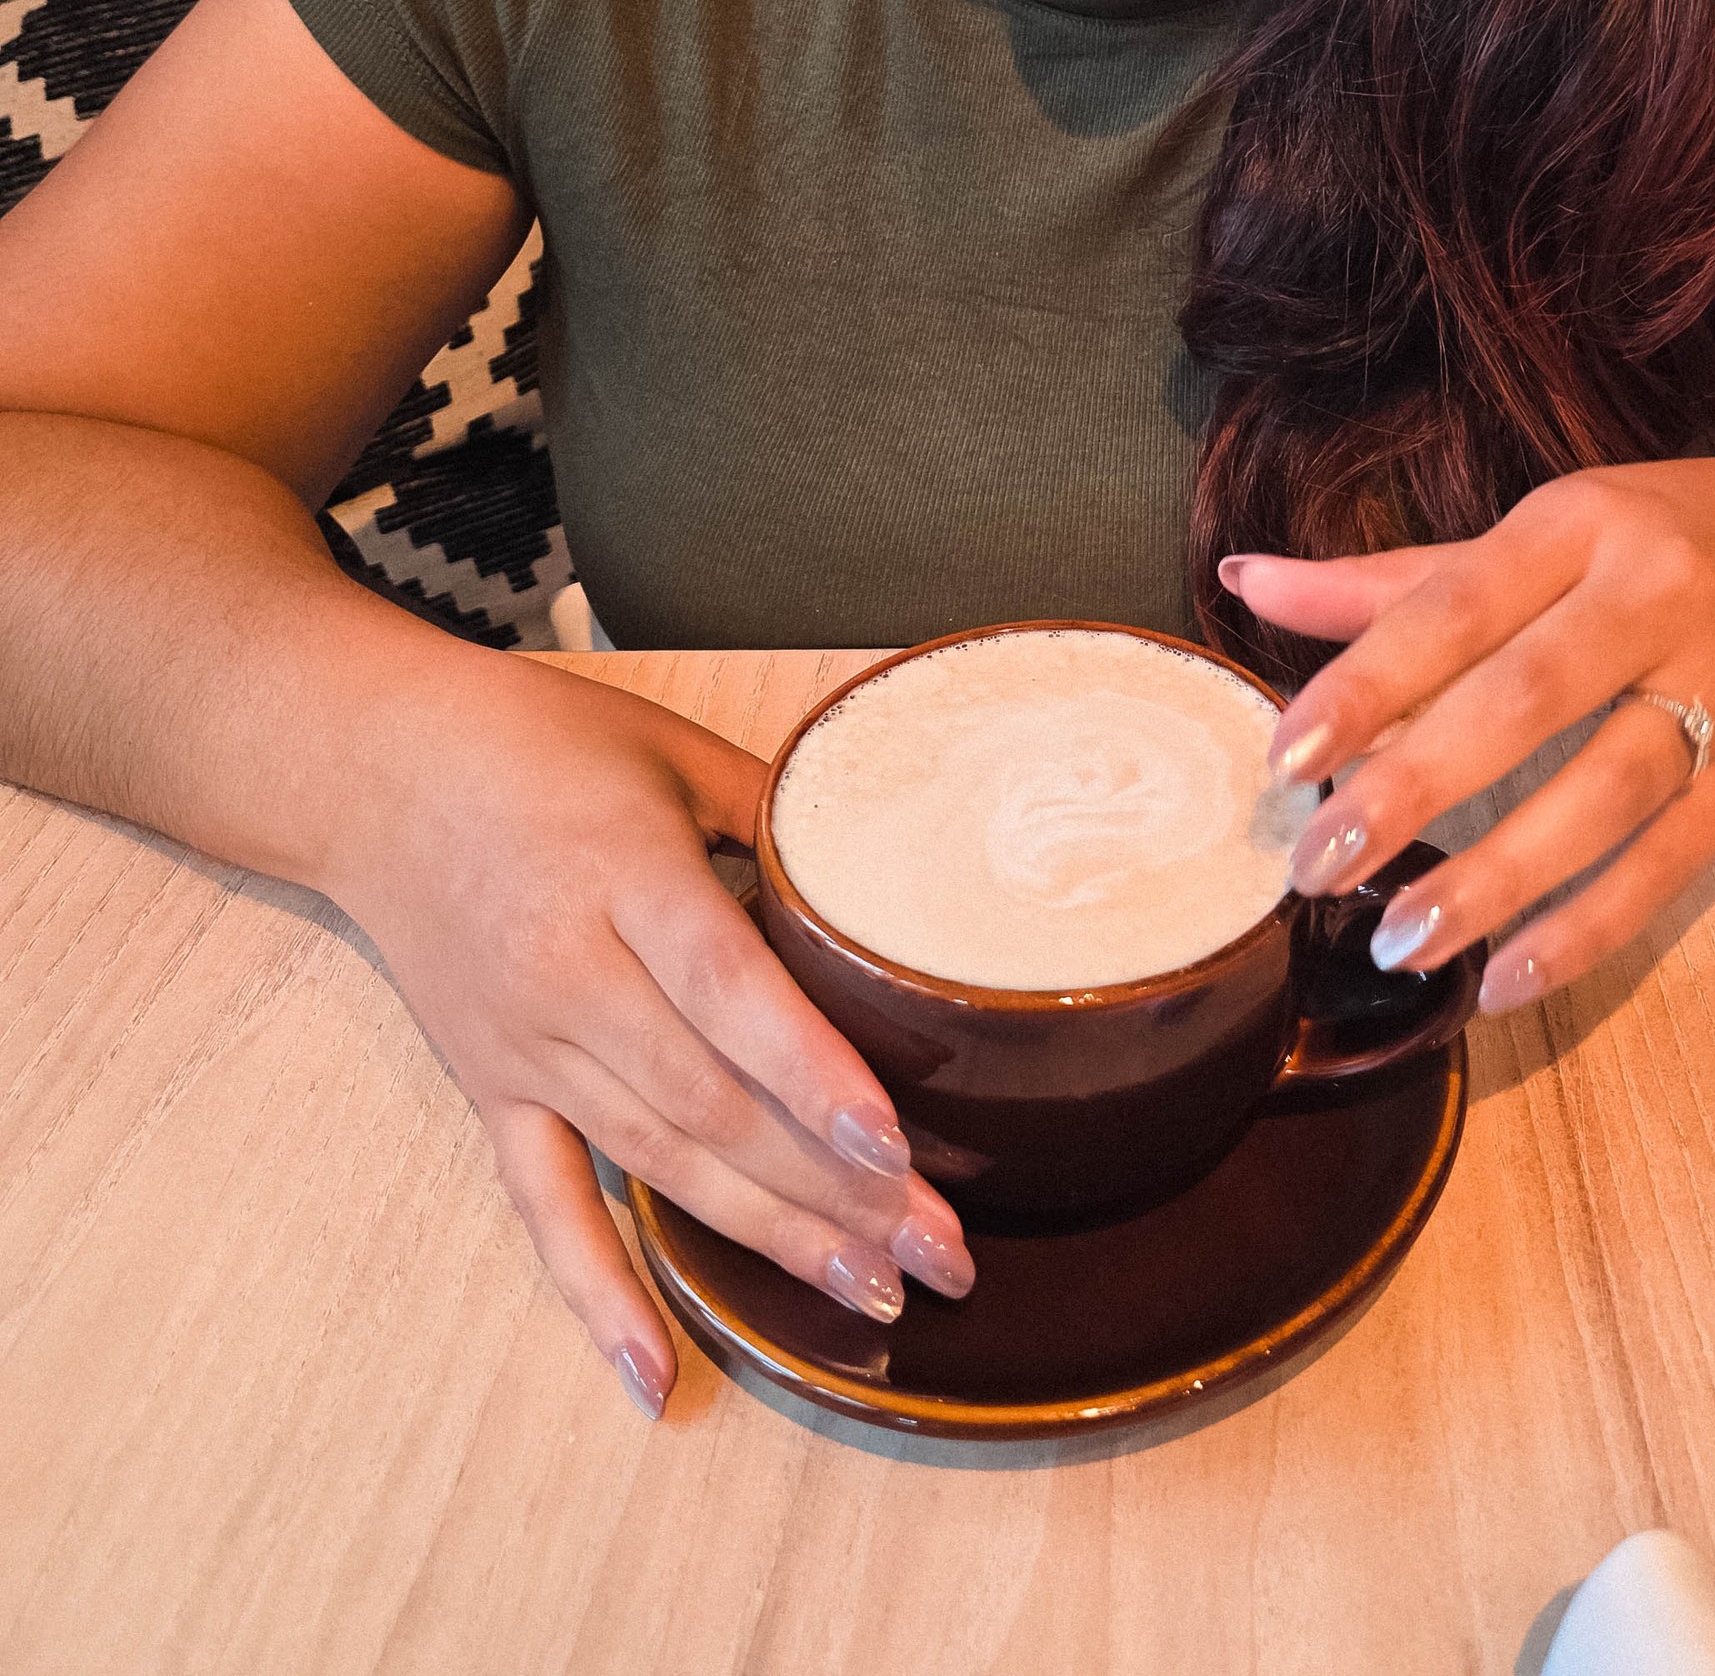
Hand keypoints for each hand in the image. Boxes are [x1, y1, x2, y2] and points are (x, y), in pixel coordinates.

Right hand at [322, 659, 973, 1417]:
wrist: (373, 770)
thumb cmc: (537, 742)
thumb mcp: (670, 748)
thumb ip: (779, 812)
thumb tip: (892, 867)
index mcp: (623, 875)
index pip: (727, 991)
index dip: (811, 1074)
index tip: (894, 1144)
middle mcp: (571, 976)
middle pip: (712, 1103)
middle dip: (831, 1189)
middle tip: (938, 1252)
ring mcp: (527, 1046)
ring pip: (658, 1162)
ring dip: (767, 1236)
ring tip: (870, 1291)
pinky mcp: (492, 1090)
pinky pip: (545, 1205)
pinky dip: (596, 1293)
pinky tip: (652, 1375)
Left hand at [1223, 451, 1714, 1015]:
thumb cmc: (1660, 541)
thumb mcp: (1538, 533)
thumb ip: (1393, 579)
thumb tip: (1245, 577)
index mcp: (1579, 524)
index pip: (1456, 607)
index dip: (1368, 683)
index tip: (1286, 758)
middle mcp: (1656, 596)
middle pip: (1526, 701)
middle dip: (1416, 788)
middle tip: (1319, 865)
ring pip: (1603, 793)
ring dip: (1499, 876)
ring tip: (1403, 940)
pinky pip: (1671, 864)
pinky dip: (1591, 928)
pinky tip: (1510, 977)